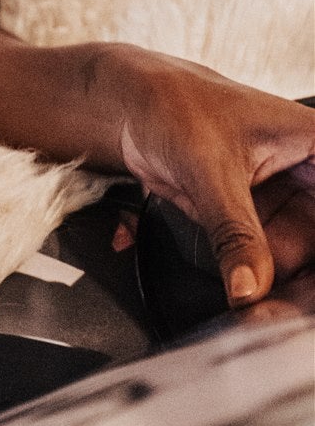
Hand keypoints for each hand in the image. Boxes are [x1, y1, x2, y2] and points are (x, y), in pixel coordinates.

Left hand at [111, 50, 314, 306]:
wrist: (129, 108)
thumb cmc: (173, 104)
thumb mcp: (210, 167)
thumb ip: (234, 231)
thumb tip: (250, 289)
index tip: (308, 274)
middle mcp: (313, 177)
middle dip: (309, 285)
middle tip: (290, 317)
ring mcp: (291, 206)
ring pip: (310, 264)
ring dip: (295, 298)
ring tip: (267, 321)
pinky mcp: (263, 227)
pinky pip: (278, 269)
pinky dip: (271, 293)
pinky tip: (256, 311)